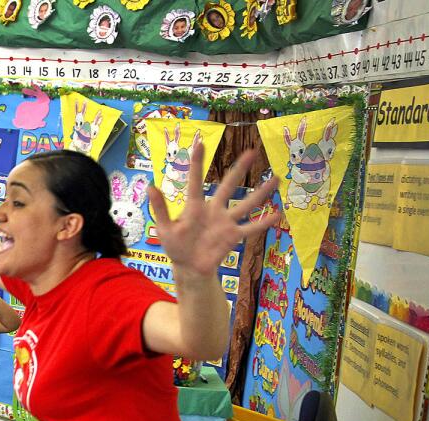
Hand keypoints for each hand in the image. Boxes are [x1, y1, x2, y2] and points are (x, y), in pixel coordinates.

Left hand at [148, 147, 280, 278]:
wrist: (188, 267)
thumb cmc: (176, 246)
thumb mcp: (164, 228)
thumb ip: (159, 208)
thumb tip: (150, 187)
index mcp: (194, 207)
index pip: (195, 182)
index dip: (197, 164)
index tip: (200, 144)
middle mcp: (213, 210)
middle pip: (229, 186)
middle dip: (239, 169)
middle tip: (252, 151)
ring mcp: (225, 222)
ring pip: (247, 204)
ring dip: (261, 192)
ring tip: (276, 178)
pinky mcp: (233, 236)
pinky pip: (251, 228)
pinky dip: (264, 222)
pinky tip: (278, 214)